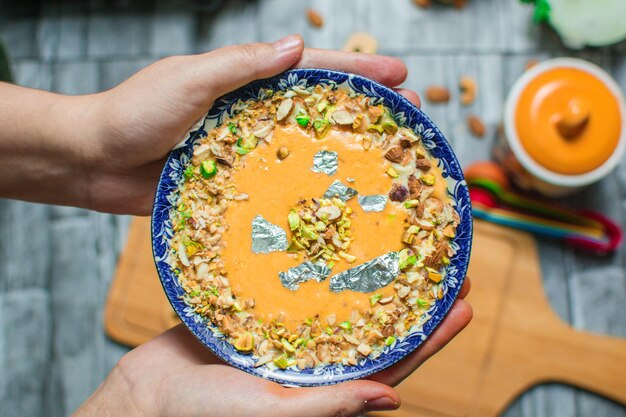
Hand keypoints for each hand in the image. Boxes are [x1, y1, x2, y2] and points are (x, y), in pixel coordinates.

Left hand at [72, 34, 418, 214]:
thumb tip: (296, 47)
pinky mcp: (232, 185)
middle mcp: (251, 114)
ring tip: (386, 164)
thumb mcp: (189, 79)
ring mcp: (245, 152)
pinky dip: (303, 192)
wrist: (94, 162)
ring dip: (342, 154)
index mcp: (244, 81)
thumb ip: (240, 65)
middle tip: (408, 119)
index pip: (311, 70)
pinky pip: (275, 187)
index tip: (400, 75)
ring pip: (303, 150)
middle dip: (364, 111)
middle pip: (318, 109)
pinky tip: (331, 205)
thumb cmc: (134, 113)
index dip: (357, 70)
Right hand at [74, 280, 470, 416]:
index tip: (465, 303)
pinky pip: (301, 287)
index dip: (432, 335)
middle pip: (378, 323)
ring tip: (400, 243)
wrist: (146, 396)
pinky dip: (323, 266)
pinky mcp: (263, 312)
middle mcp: (317, 358)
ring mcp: (291, 333)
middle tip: (444, 263)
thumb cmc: (202, 415)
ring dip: (374, 274)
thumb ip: (328, 405)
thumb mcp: (268, 412)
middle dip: (413, 296)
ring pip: (344, 299)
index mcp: (327, 387)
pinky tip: (335, 240)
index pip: (395, 360)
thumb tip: (394, 399)